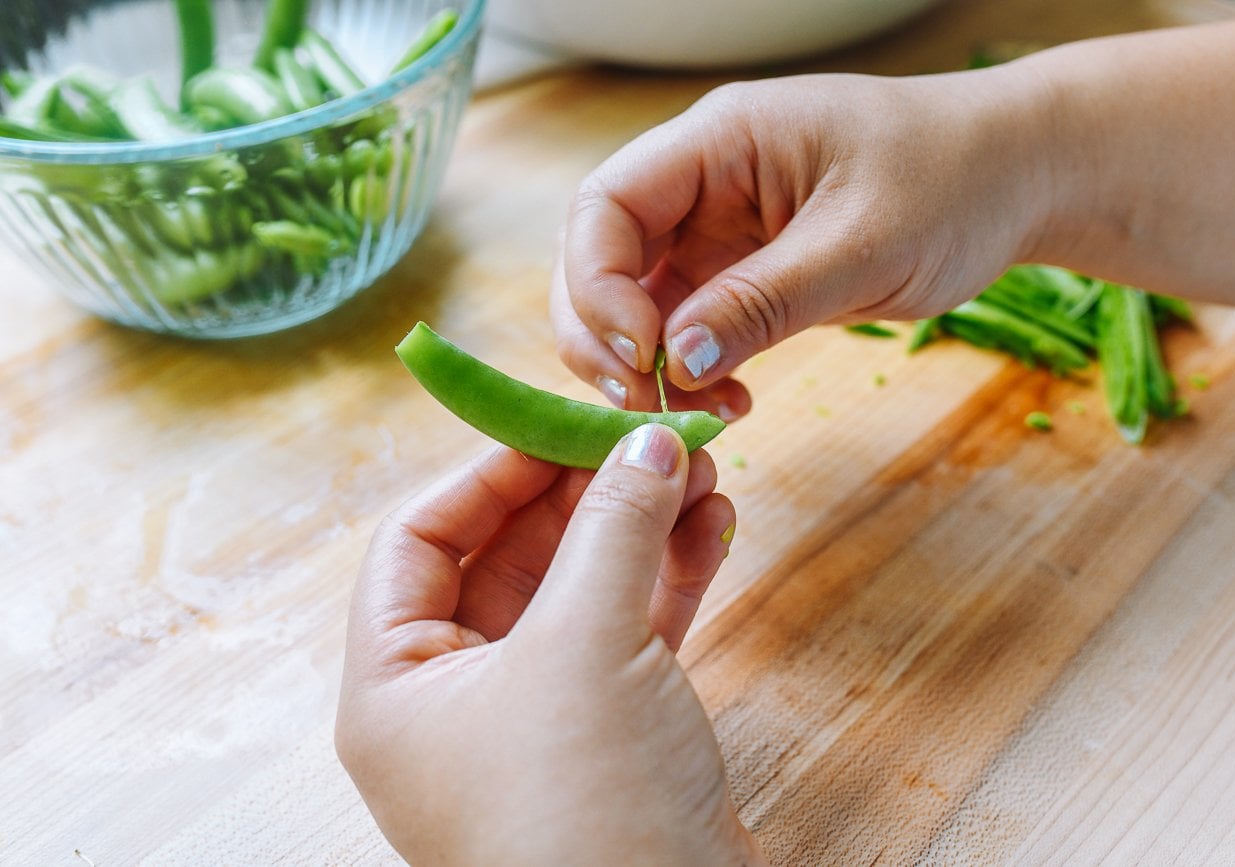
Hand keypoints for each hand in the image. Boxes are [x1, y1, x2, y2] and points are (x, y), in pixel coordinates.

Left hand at [335, 425, 765, 865]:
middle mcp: (455, 700)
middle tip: (648, 439)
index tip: (560, 421)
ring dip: (637, 529)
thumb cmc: (586, 812)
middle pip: (509, 556)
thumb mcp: (586, 647)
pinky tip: (713, 529)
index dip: (488, 471)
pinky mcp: (608, 734)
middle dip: (582, 492)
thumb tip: (647, 442)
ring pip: (579, 591)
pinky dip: (669, 580)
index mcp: (397, 685)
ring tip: (700, 471)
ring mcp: (536, 719)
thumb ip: (612, 529)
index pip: (419, 540)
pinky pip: (628, 633)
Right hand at [551, 69, 1049, 417]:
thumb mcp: (861, 245)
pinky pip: (686, 325)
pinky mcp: (743, 272)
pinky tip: (723, 403)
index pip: (606, 205)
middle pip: (600, 256)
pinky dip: (688, 372)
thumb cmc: (954, 181)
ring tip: (691, 414)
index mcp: (719, 140)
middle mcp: (702, 180)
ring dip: (644, 365)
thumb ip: (763, 301)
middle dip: (602, 333)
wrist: (1017, 179)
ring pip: (635, 300)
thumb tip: (674, 362)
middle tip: (642, 402)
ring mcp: (718, 228)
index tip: (641, 352)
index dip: (597, 282)